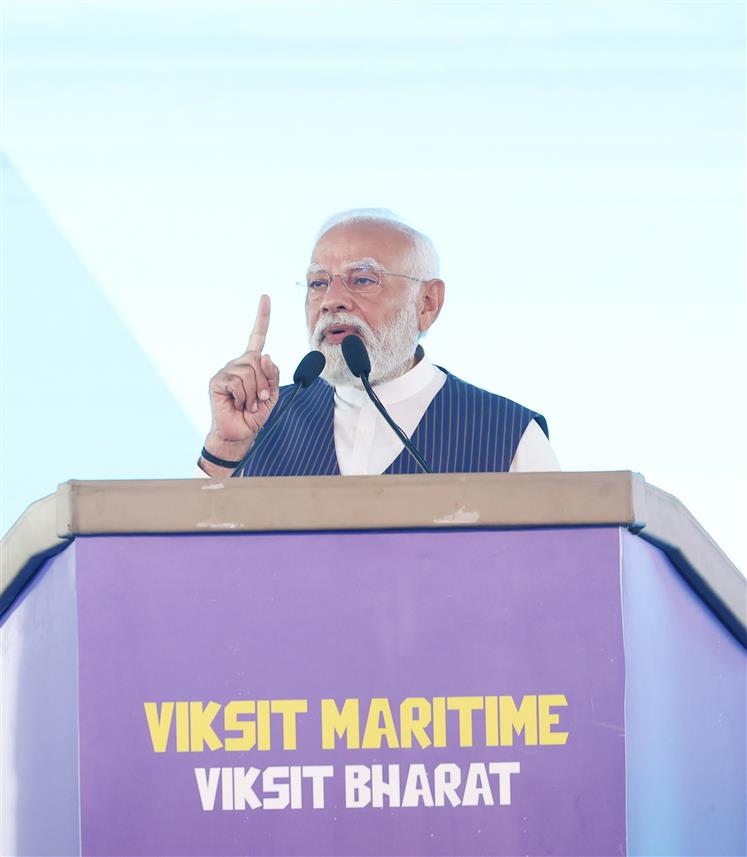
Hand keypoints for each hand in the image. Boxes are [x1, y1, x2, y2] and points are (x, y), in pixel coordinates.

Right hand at [201, 295, 279, 471]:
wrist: (240, 434)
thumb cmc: (255, 414)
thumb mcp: (272, 394)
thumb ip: (273, 374)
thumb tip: (264, 354)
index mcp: (252, 364)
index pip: (257, 336)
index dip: (262, 317)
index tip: (265, 297)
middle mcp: (238, 363)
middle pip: (258, 361)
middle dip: (264, 384)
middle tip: (259, 401)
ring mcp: (226, 371)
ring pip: (249, 372)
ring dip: (255, 393)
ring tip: (248, 405)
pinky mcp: (217, 381)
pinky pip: (238, 382)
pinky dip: (244, 397)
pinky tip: (238, 404)